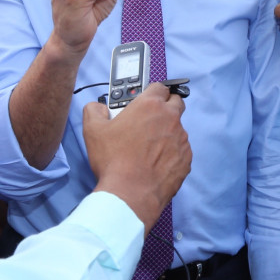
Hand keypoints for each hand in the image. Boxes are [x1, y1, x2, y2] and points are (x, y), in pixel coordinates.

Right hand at [86, 83, 190, 231]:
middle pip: (176, 102)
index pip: (159, 86)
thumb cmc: (113, 160)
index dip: (152, 92)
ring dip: (168, 132)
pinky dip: (172, 153)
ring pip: (178, 128)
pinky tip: (156, 163)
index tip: (146, 100)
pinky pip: (181, 150)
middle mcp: (170, 118)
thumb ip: (94, 110)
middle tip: (151, 119)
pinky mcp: (186, 159)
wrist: (130, 193)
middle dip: (166, 107)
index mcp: (150, 105)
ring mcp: (181, 139)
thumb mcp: (93, 130)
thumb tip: (98, 107)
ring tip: (150, 147)